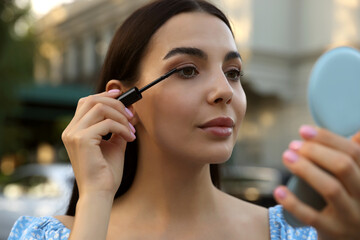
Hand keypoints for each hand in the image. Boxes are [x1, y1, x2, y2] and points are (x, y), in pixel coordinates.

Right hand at [62, 90, 135, 197]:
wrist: (100, 193)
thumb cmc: (106, 172)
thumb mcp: (114, 144)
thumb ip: (117, 127)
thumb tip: (128, 110)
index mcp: (74, 131)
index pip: (86, 103)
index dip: (104, 95)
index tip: (121, 94)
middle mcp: (70, 130)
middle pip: (92, 100)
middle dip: (115, 103)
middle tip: (131, 115)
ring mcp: (74, 134)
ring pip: (100, 108)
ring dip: (121, 116)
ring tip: (132, 130)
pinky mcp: (82, 140)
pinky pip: (107, 123)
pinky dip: (122, 128)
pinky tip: (130, 138)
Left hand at [274, 125, 359, 239]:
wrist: (350, 239)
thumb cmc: (348, 201)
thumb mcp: (356, 182)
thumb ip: (355, 160)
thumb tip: (356, 132)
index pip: (354, 152)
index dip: (327, 138)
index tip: (303, 130)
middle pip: (343, 166)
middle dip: (315, 151)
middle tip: (292, 145)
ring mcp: (350, 217)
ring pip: (330, 188)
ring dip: (305, 169)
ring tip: (286, 156)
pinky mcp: (333, 232)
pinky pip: (311, 217)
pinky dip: (293, 203)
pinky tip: (279, 190)